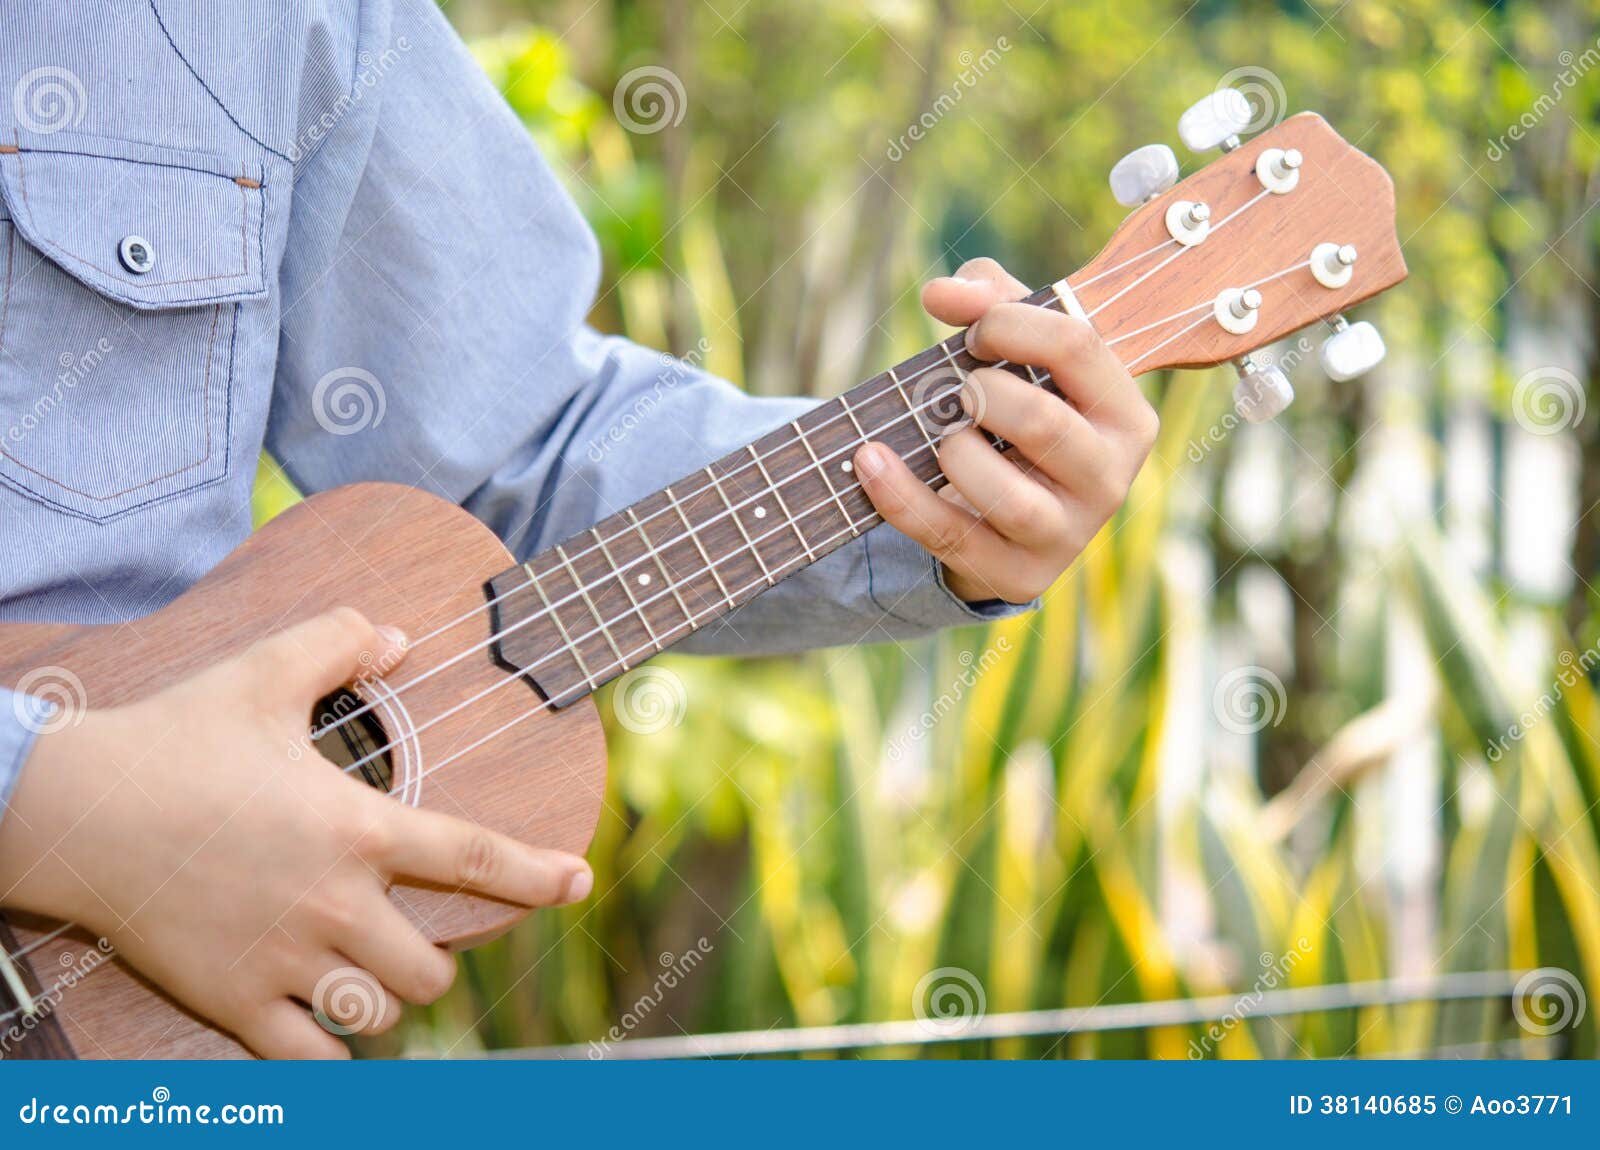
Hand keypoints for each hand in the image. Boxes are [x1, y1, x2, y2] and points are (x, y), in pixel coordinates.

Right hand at [0, 608, 592, 1057]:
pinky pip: (308, 1062)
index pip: (476, 857)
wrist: (72, 808)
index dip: (539, 876)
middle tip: (413, 939)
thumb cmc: (173, 736)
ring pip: (380, 1016)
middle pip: (433, 971)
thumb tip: (397, 635)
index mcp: (356, 826)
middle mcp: (334, 902)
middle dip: (437, 961)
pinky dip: (327, 1055)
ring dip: (384, 1003)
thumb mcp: (264, 670)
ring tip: (365, 979)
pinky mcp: (233, 1000)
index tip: (579, 882)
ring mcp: (284, 959)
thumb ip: (340, 643)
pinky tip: (321, 1029)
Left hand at [854, 258, 1158, 603]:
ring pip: (1006, 494)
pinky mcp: (1019, 575)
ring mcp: (1068, 535)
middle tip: (958, 394)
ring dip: (953, 451)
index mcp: (1124, 414)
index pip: (1078, 345)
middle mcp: (1110, 478)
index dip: (1009, 323)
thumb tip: (943, 294)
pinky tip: (870, 462)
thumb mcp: (1014, 352)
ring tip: (942, 439)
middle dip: (980, 394)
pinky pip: (952, 534)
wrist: (1004, 516)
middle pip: (1041, 420)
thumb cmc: (1013, 414)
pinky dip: (901, 496)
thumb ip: (987, 299)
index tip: (974, 333)